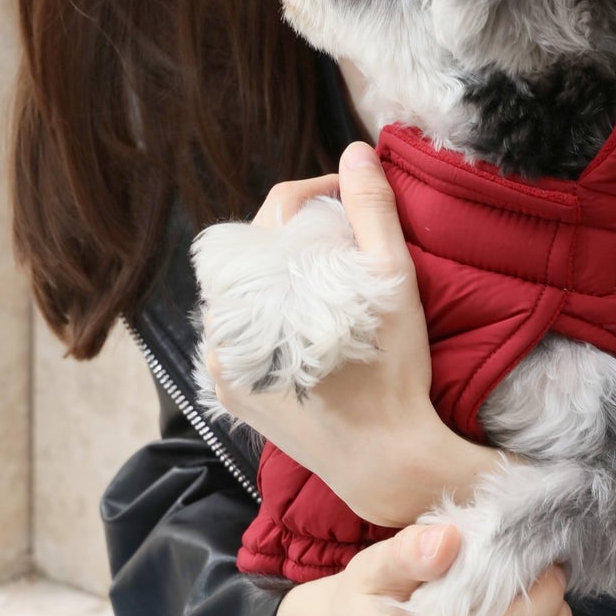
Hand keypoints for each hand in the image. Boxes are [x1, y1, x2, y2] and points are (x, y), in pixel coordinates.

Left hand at [203, 141, 497, 525]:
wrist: (385, 463)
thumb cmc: (393, 374)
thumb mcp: (393, 282)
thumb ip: (371, 211)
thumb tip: (355, 152)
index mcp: (252, 291)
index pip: (276, 210)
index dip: (322, 192)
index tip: (358, 201)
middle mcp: (222, 328)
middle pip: (256, 250)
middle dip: (300, 235)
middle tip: (348, 242)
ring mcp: (221, 363)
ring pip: (248, 290)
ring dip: (283, 275)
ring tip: (329, 281)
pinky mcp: (232, 393)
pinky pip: (243, 332)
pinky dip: (272, 316)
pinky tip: (306, 321)